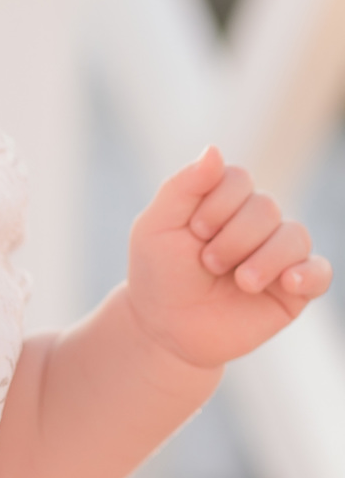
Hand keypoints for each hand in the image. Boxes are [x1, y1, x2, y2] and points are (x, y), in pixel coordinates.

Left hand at [126, 146, 332, 370]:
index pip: (238, 179)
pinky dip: (308, 273)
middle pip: (266, 207)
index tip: (194, 232)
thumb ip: (183, 186)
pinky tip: (288, 283)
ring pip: (295, 236)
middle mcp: (255, 221)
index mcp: (224, 200)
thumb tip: (214, 149)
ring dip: (264, 258)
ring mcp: (277, 254)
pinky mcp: (293, 289)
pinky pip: (319, 272)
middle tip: (207, 263)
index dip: (217, 204)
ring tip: (240, 282)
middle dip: (233, 237)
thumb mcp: (157, 226)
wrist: (167, 329)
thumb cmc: (160, 273)